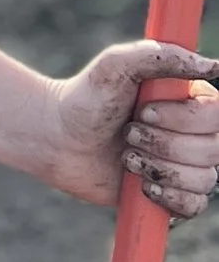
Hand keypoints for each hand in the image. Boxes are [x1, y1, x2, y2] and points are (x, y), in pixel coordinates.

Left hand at [47, 43, 218, 215]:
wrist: (58, 139)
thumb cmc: (87, 97)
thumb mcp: (117, 65)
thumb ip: (162, 56)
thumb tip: (214, 66)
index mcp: (192, 100)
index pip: (216, 115)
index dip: (182, 119)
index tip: (142, 112)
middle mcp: (197, 133)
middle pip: (212, 149)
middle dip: (162, 144)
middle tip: (128, 132)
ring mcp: (187, 165)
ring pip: (204, 179)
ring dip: (158, 169)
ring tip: (126, 156)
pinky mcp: (173, 194)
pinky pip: (194, 205)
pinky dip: (168, 197)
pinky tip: (141, 185)